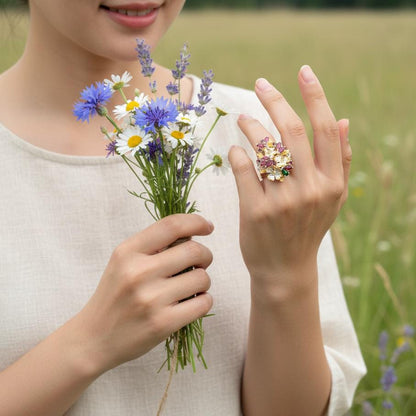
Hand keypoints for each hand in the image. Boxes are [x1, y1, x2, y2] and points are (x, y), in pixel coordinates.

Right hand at [72, 214, 213, 373]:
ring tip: (191, 288)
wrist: (94, 339)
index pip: (171, 225)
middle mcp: (138, 272)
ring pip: (202, 278)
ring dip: (203, 281)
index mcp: (128, 252)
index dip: (196, 222)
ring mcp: (151, 299)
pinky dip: (204, 300)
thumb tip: (192, 235)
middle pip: (194, 251)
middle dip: (205, 256)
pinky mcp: (163, 323)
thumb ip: (153, 247)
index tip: (207, 227)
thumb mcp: (123, 263)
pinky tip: (191, 303)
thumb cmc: (114, 296)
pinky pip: (203, 303)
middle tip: (200, 264)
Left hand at [228, 65, 350, 297]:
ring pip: (264, 147)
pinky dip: (237, 154)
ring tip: (242, 119)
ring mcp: (282, 201)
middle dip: (275, 100)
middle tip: (260, 84)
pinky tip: (236, 151)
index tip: (303, 72)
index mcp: (333, 183)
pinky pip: (243, 169)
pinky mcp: (255, 211)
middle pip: (292, 130)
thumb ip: (341, 161)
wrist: (285, 269)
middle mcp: (311, 189)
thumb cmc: (307, 228)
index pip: (326, 128)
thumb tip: (344, 120)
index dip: (314, 95)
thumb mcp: (333, 199)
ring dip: (251, 125)